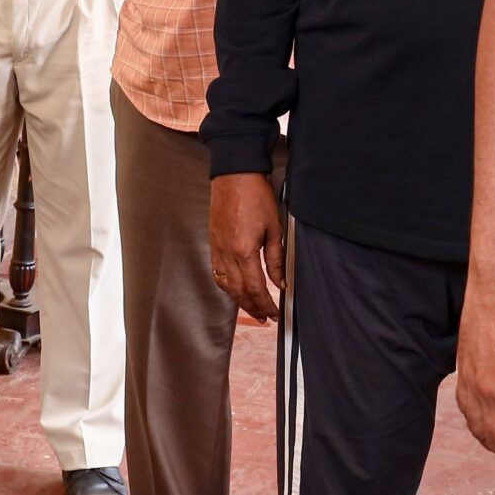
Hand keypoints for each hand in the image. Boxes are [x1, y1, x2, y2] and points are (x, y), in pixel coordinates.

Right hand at [209, 173, 285, 321]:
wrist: (235, 175)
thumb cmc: (256, 196)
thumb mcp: (274, 228)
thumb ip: (277, 259)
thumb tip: (281, 282)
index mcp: (244, 252)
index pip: (256, 289)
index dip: (266, 305)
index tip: (275, 314)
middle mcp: (227, 254)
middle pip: (239, 292)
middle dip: (253, 308)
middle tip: (265, 318)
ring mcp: (217, 249)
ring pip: (226, 285)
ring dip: (239, 300)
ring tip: (252, 309)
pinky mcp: (213, 243)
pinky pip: (217, 273)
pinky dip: (227, 286)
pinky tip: (235, 289)